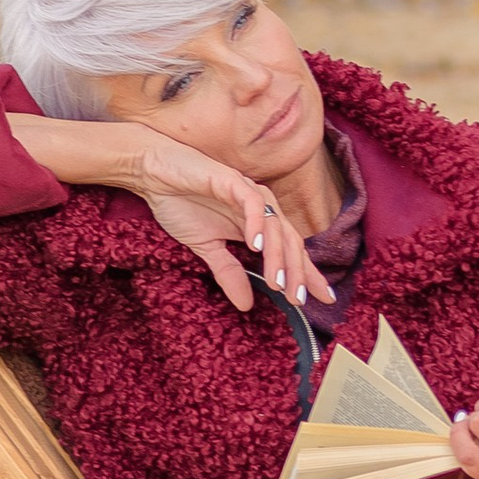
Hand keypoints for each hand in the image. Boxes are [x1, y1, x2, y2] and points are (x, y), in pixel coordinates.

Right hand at [8, 115, 332, 307]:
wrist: (154, 173)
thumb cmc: (180, 203)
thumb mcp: (206, 248)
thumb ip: (228, 272)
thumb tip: (246, 305)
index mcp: (257, 224)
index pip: (289, 251)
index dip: (308, 274)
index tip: (325, 299)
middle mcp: (260, 208)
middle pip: (290, 242)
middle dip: (298, 272)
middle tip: (300, 300)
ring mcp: (248, 193)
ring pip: (275, 225)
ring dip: (277, 255)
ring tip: (277, 282)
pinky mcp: (232, 180)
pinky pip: (253, 202)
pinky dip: (257, 223)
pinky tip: (255, 246)